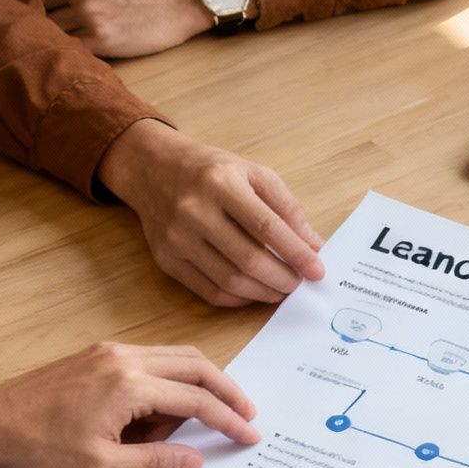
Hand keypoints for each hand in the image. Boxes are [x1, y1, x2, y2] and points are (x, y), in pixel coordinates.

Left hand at [0, 342, 259, 467]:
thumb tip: (196, 459)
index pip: (197, 400)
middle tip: (245, 415)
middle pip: (197, 365)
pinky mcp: (99, 354)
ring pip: (175, 357)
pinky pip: (150, 359)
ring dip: (197, 384)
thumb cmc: (39, 447)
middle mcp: (125, 358)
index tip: (249, 434)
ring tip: (195, 423)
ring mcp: (111, 352)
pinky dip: (169, 380)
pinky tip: (162, 410)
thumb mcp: (102, 466)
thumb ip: (156, 460)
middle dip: (226, 390)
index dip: (228, 420)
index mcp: (129, 386)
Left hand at [34, 0, 214, 58]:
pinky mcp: (98, 38)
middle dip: (31, 17)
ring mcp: (85, 11)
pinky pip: (65, 47)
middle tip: (35, 28)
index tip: (28, 5)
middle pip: (30, 5)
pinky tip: (71, 50)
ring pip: (44, 28)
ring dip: (47, 37)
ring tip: (52, 41)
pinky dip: (65, 50)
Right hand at [98, 119, 326, 305]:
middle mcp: (194, 211)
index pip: (267, 227)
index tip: (317, 270)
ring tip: (282, 289)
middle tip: (300, 284)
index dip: (296, 253)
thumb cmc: (211, 171)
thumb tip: (312, 246)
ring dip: (263, 292)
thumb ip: (286, 208)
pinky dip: (238, 298)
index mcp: (221, 183)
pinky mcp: (166, 260)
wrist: (151, 169)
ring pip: (229, 280)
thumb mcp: (253, 173)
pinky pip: (208, 291)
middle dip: (282, 278)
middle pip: (248, 259)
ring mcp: (177, 239)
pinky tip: (255, 292)